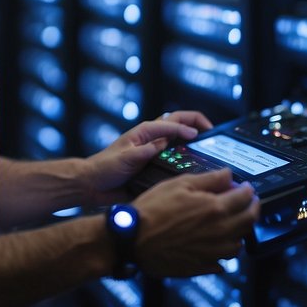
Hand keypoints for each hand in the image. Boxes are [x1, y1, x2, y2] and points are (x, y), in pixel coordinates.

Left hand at [81, 110, 213, 205]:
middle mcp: (152, 138)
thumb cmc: (105, 168)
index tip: (202, 136)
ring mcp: (154, 150)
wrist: (92, 184)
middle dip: (197, 123)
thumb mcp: (127, 157)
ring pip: (179, 139)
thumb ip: (148, 149)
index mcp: (146, 131)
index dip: (190, 126)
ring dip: (193, 138)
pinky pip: (174, 158)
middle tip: (213, 132)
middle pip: (179, 123)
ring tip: (209, 148)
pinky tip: (195, 168)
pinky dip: (186, 157)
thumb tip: (169, 142)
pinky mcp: (153, 164)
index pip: (174, 121)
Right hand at [132, 168, 260, 276]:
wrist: (133, 239)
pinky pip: (223, 261)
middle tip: (249, 203)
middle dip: (252, 209)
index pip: (245, 198)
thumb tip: (228, 174)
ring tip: (233, 223)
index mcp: (215, 208)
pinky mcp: (202, 266)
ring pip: (239, 243)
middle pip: (248, 221)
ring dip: (240, 231)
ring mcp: (212, 252)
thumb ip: (209, 179)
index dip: (248, 190)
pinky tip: (217, 243)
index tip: (247, 187)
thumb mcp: (180, 184)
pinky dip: (225, 251)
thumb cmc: (153, 209)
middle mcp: (219, 232)